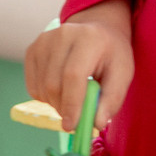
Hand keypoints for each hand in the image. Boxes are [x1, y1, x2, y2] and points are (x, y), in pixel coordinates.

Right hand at [22, 0, 134, 126]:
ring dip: (56, 104)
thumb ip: (112, 99)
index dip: (72, 104)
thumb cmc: (112, 55)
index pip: (73, 75)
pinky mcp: (32, 50)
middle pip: (53, 84)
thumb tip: (96, 123)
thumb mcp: (123, 74)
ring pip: (41, 88)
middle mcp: (61, 35)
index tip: (73, 126)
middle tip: (78, 117)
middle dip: (64, 109)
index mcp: (88, 38)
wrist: (97, 29)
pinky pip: (33, 86)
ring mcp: (43, 41)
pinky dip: (46, 97)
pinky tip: (61, 90)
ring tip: (73, 99)